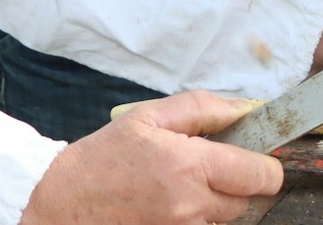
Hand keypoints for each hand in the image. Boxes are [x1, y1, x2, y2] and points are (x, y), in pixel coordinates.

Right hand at [20, 91, 278, 224]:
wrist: (58, 210)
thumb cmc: (100, 161)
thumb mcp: (147, 118)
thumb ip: (202, 109)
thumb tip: (245, 108)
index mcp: (189, 166)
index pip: (261, 175)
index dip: (264, 166)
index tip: (253, 158)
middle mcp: (191, 206)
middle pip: (246, 202)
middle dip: (234, 185)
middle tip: (203, 171)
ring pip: (222, 221)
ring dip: (211, 207)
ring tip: (177, 191)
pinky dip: (193, 220)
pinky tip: (166, 208)